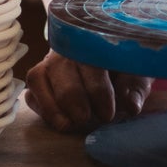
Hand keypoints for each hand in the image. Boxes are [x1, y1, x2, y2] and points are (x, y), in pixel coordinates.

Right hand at [23, 51, 151, 132]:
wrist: (105, 57)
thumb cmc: (122, 67)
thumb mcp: (135, 75)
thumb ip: (135, 89)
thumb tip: (131, 107)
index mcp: (93, 42)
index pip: (90, 63)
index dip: (98, 91)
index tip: (108, 113)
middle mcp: (67, 49)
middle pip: (61, 71)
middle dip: (73, 100)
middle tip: (86, 119)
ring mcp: (48, 62)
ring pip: (39, 79)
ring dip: (53, 106)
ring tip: (69, 124)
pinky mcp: (38, 78)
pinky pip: (31, 90)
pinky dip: (41, 107)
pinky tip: (59, 121)